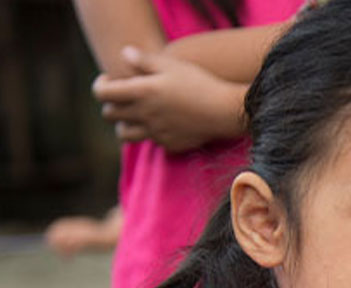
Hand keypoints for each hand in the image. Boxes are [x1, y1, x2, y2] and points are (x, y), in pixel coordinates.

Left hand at [92, 46, 247, 152]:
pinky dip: (152, 133)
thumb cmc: (199, 82)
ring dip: (125, 125)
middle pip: (109, 114)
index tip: (110, 81)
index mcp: (141, 92)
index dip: (100, 85)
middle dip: (112, 105)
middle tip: (124, 98)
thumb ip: (144, 60)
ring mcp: (155, 132)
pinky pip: (152, 141)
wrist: (224, 110)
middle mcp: (144, 114)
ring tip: (137, 116)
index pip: (102, 93)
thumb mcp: (172, 64)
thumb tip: (125, 54)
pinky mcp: (169, 144)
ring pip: (124, 134)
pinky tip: (164, 123)